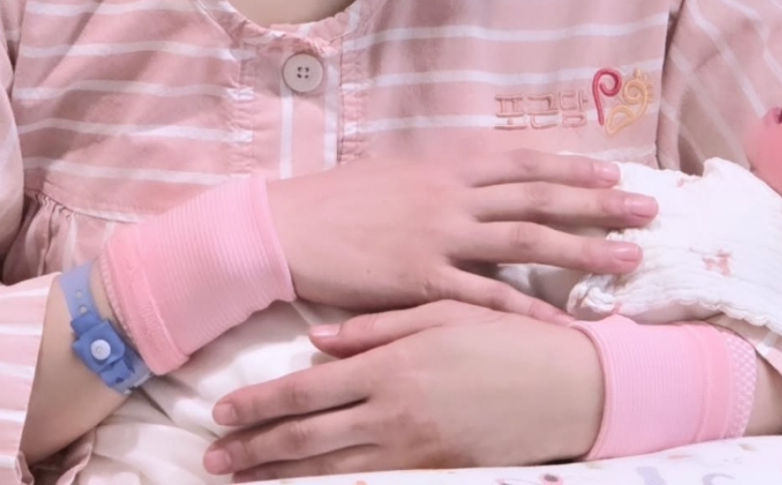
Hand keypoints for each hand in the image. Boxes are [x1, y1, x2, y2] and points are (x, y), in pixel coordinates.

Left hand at [204, 302, 603, 479]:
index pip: (308, 391)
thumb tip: (319, 342)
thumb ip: (377, 327)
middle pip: (307, 437)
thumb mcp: (442, 314)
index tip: (222, 414)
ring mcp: (412, 451)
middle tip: (213, 460)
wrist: (567, 387)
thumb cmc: (506, 339)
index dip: (260, 405)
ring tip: (242, 480)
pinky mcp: (433, 473)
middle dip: (256, 450)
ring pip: (330, 469)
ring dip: (281, 475)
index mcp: (391, 366)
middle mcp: (393, 413)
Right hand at [265, 149, 654, 314]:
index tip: (612, 171)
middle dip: (597, 201)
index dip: (571, 165)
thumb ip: (443, 172)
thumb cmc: (342, 196)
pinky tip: (562, 323)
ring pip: (526, 239)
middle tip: (647, 208)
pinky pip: (485, 296)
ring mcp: (440, 235)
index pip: (522, 161)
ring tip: (628, 257)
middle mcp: (452, 194)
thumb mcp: (398, 169)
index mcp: (446, 165)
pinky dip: (527, 309)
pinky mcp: (421, 279)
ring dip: (582, 249)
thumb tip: (478, 174)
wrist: (292, 225)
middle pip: (539, 195)